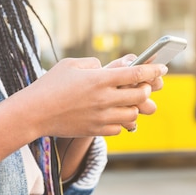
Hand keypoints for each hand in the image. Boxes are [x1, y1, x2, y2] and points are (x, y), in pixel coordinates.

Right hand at [16, 57, 166, 137]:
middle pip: (140, 95)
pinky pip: (119, 128)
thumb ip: (92, 63)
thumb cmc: (49, 85)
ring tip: (127, 102)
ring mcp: (100, 116)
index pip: (136, 74)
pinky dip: (120, 122)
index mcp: (99, 79)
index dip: (153, 70)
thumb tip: (106, 68)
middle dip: (145, 90)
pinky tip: (113, 115)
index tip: (162, 68)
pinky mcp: (95, 130)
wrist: (33, 113)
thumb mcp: (70, 65)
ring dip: (134, 107)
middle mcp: (104, 98)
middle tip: (142, 87)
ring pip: (133, 115)